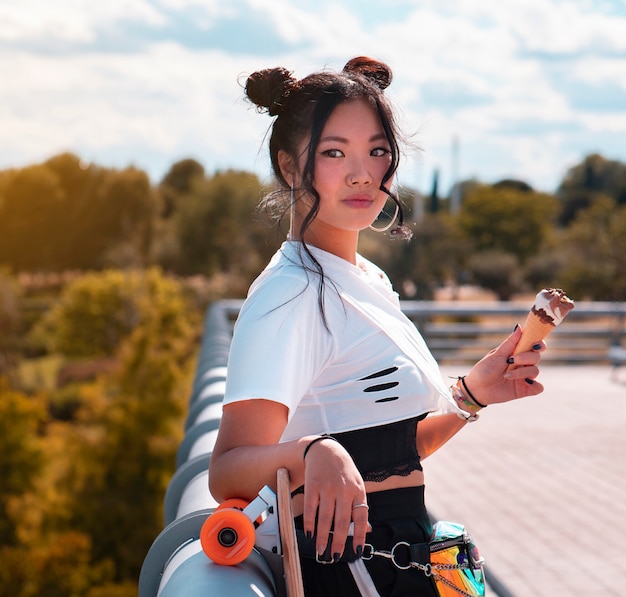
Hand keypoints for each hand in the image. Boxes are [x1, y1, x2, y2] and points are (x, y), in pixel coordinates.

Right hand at [302, 438, 367, 560]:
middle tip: (334, 555)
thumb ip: (359, 506)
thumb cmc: (343, 470)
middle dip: (338, 542)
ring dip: (322, 537)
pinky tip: (309, 532)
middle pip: (341, 521)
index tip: (357, 551)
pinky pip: (310, 508)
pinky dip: (309, 522)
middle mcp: (343, 490)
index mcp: (358, 491)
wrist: (326, 449)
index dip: (360, 536)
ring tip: (321, 549)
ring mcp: (327, 488)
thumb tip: (366, 530)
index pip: (361, 517)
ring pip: (325, 518)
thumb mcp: (357, 484)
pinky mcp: (313, 486)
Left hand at [463, 324, 544, 405]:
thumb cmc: (484, 369)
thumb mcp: (496, 355)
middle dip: (525, 358)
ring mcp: (525, 377)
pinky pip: (539, 387)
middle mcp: (523, 364)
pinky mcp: (525, 389)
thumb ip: (509, 343)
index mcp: (517, 353)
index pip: (535, 346)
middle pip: (536, 357)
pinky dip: (535, 385)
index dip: (539, 343)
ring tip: (506, 375)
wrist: (477, 388)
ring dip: (521, 372)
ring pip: (535, 371)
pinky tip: (525, 383)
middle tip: (510, 360)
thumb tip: (519, 327)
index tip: (534, 345)